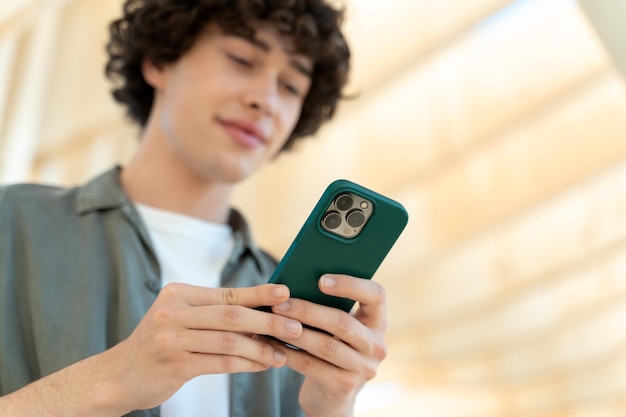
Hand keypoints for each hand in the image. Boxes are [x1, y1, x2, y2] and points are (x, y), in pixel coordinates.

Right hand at [111, 283, 302, 411]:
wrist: (121, 374)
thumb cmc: (162, 342)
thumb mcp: (181, 318)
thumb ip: (215, 312)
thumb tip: (265, 311)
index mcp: (179, 294)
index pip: (228, 293)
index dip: (259, 294)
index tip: (286, 293)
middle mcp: (173, 312)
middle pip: (232, 315)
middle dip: (268, 321)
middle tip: (295, 328)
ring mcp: (171, 339)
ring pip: (229, 341)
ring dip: (261, 348)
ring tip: (282, 354)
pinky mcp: (174, 365)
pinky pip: (220, 363)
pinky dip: (246, 364)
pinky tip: (262, 365)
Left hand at [268, 274, 387, 416]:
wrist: (332, 395)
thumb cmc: (330, 345)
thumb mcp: (337, 326)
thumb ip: (329, 305)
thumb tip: (295, 281)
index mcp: (377, 321)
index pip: (376, 295)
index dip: (350, 284)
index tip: (321, 280)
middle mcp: (376, 345)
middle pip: (343, 322)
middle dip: (308, 311)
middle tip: (280, 304)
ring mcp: (363, 368)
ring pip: (326, 345)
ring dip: (295, 332)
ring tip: (272, 322)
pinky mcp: (344, 386)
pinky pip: (312, 366)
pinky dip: (289, 353)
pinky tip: (271, 344)